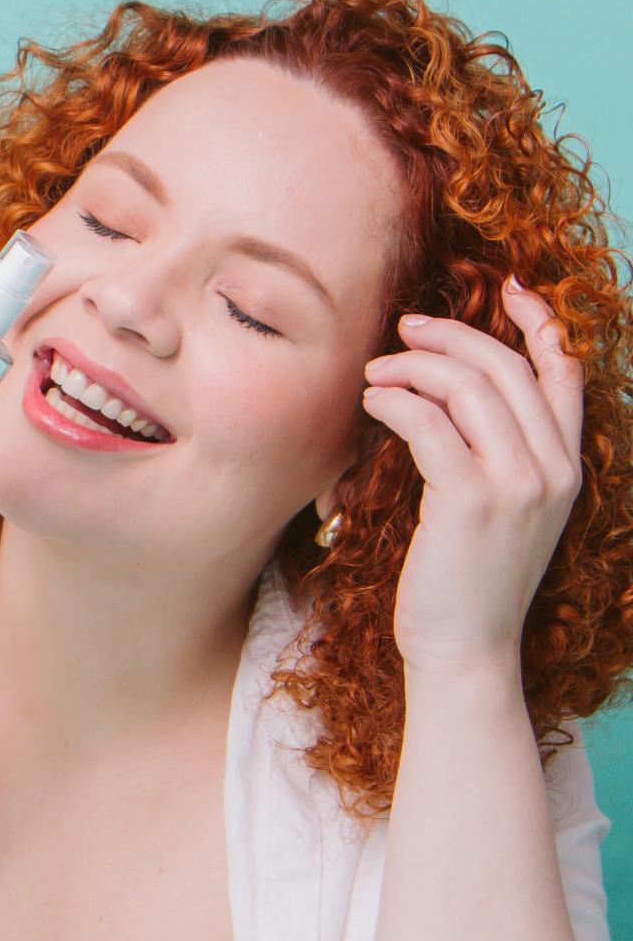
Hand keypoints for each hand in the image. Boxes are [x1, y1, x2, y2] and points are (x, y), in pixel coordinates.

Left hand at [359, 276, 583, 676]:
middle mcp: (553, 470)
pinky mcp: (471, 500)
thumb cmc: (469, 582)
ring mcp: (518, 485)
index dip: (541, 323)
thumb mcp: (504, 513)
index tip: (511, 287)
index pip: (565, 373)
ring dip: (414, 367)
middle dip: (452, 337)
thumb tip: (452, 389)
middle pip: (507, 367)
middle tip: (405, 329)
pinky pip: (428, 422)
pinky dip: (395, 400)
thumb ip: (498, 454)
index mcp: (567, 468)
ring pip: (467, 387)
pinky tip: (373, 404)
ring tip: (378, 375)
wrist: (466, 653)